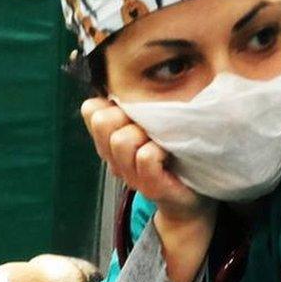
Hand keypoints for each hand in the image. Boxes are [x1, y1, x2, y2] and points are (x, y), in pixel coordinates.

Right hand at [81, 97, 209, 222]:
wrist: (189, 201)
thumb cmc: (171, 157)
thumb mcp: (149, 128)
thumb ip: (137, 109)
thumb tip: (130, 80)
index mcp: (109, 141)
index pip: (90, 109)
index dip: (110, 103)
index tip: (132, 113)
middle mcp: (114, 158)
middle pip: (102, 121)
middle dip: (127, 117)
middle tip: (148, 129)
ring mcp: (130, 175)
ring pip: (121, 140)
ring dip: (144, 136)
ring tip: (159, 143)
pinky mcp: (150, 186)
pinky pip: (145, 156)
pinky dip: (158, 152)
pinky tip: (168, 156)